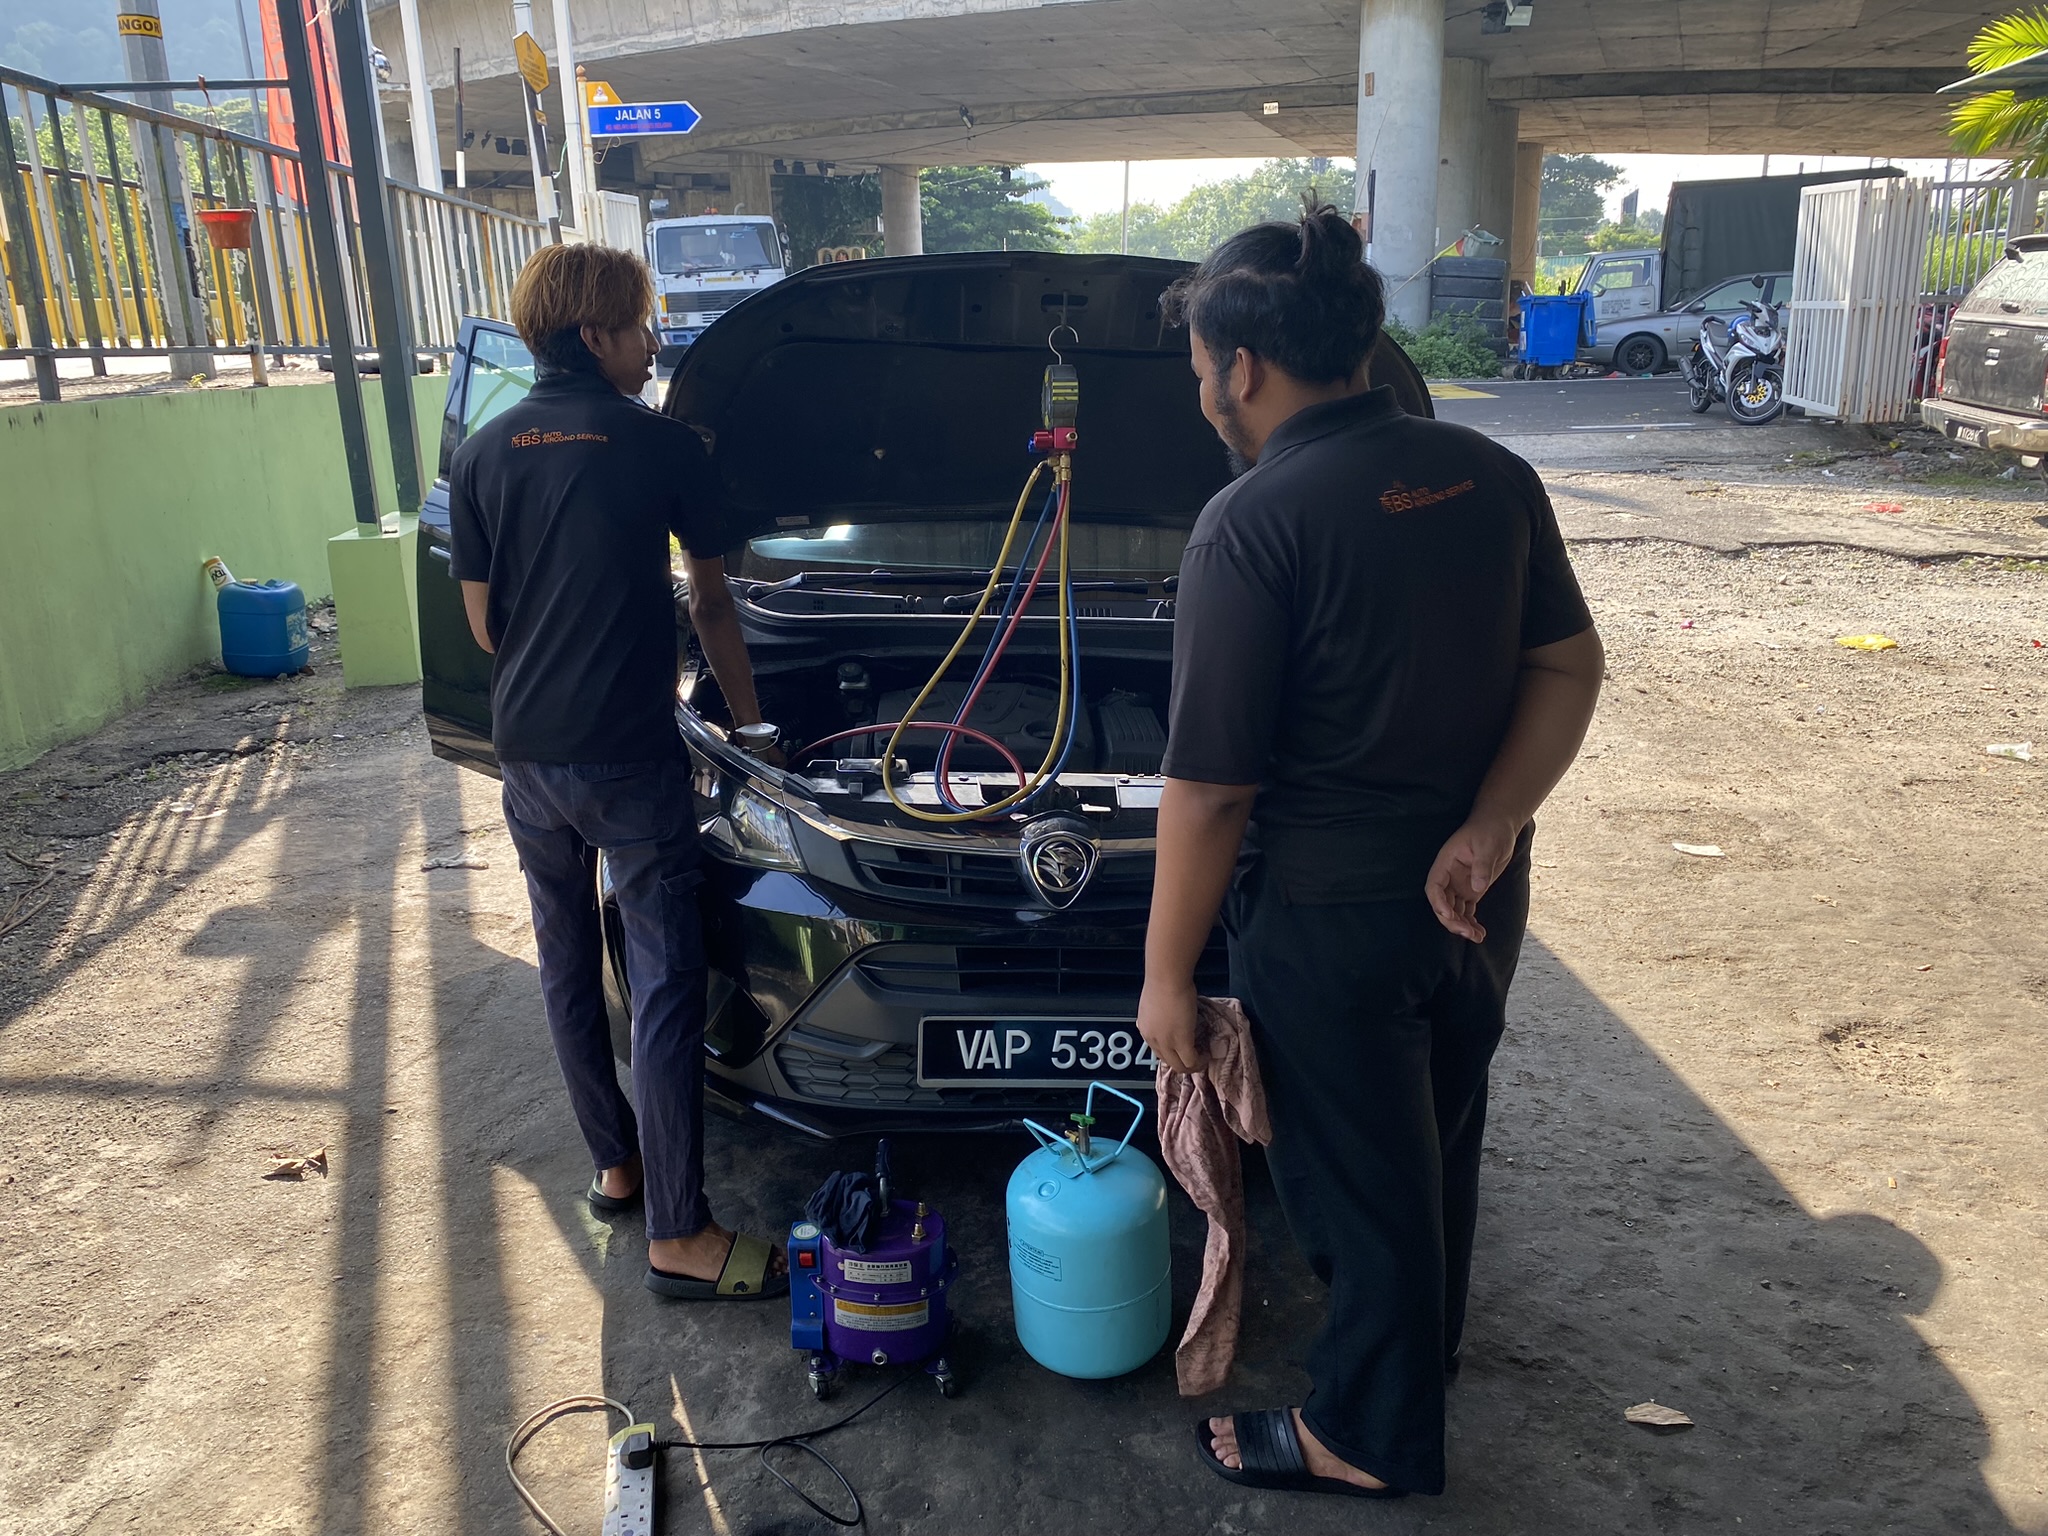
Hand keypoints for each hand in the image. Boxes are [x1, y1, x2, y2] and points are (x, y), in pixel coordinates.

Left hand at [1137, 976, 1203, 1074]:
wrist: (1167, 977)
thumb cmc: (1163, 982)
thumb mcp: (1156, 1004)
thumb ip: (1160, 1016)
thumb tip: (1171, 1017)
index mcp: (1146, 1029)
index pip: (1158, 1051)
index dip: (1173, 1053)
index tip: (1184, 1050)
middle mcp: (1153, 1039)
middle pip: (1168, 1062)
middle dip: (1183, 1063)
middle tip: (1196, 1058)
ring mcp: (1166, 1042)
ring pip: (1179, 1065)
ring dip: (1192, 1064)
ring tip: (1202, 1058)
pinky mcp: (1181, 1041)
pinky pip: (1191, 1060)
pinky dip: (1200, 1061)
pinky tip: (1207, 1055)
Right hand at [1424, 811, 1521, 942]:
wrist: (1499, 825)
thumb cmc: (1491, 829)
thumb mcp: (1488, 845)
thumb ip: (1482, 866)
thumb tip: (1477, 888)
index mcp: (1446, 863)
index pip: (1434, 886)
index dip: (1438, 902)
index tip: (1449, 915)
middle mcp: (1449, 877)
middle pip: (1442, 903)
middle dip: (1452, 920)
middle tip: (1467, 932)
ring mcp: (1459, 885)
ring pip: (1454, 911)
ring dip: (1462, 925)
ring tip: (1477, 937)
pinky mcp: (1471, 890)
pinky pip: (1467, 910)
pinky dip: (1471, 922)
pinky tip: (1480, 933)